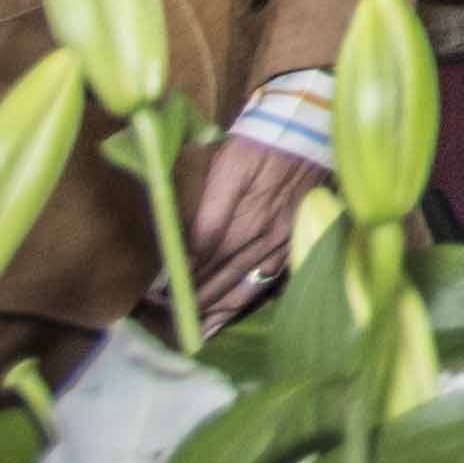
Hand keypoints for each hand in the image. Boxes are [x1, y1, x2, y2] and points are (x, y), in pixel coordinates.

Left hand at [184, 133, 310, 322]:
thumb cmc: (259, 143)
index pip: (201, 255)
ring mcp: (278, 242)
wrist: (309, 131)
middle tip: (165, 321)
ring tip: (192, 331)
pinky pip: (266, 282)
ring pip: (242, 285)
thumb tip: (181, 242)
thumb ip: (205, 202)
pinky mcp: (292, 244)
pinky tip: (227, 316)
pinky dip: (244, 302)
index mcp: (239, 211)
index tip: (154, 295)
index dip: (178, 277)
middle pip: (220, 276)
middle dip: (191, 301)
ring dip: (215, 310)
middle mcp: (259, 234)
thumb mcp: (226, 161)